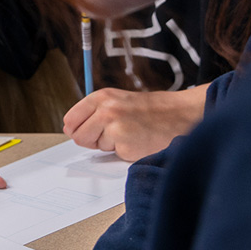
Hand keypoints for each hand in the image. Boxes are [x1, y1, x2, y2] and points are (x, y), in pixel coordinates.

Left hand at [62, 88, 204, 160]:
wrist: (180, 116)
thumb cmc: (150, 111)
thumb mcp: (117, 101)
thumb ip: (93, 113)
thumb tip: (70, 130)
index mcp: (101, 96)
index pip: (70, 119)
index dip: (77, 129)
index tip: (88, 131)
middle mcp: (105, 109)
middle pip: (78, 136)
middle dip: (92, 139)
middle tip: (113, 133)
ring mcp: (115, 127)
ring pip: (95, 146)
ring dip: (110, 145)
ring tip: (129, 134)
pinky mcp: (125, 144)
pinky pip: (114, 154)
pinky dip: (124, 152)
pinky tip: (138, 141)